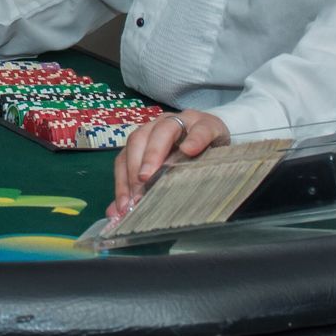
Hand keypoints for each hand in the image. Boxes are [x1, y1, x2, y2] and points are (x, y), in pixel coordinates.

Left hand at [108, 109, 228, 220]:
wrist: (218, 138)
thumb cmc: (189, 158)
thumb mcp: (165, 173)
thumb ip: (140, 190)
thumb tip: (116, 213)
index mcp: (144, 138)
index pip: (125, 156)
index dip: (123, 180)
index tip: (125, 205)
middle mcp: (159, 126)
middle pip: (139, 139)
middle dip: (135, 166)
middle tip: (137, 189)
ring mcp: (183, 122)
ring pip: (163, 130)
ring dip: (154, 153)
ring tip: (151, 175)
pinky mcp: (208, 124)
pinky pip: (200, 129)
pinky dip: (193, 139)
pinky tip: (189, 151)